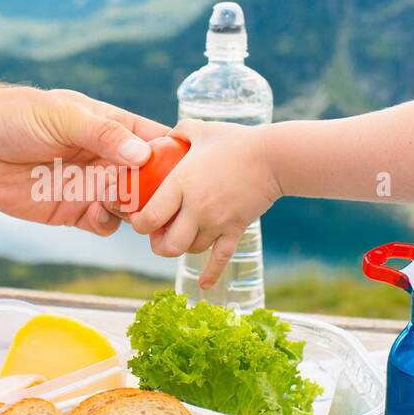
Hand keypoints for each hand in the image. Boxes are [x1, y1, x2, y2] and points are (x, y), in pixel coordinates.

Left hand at [0, 85, 168, 234]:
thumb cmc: (14, 115)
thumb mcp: (61, 115)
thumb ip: (101, 134)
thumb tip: (141, 154)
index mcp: (112, 127)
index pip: (157, 140)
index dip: (177, 155)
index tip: (190, 170)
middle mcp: (107, 158)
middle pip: (151, 181)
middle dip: (162, 194)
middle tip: (162, 202)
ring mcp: (90, 186)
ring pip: (131, 206)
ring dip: (137, 212)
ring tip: (129, 209)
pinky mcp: (70, 211)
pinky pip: (103, 225)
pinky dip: (108, 224)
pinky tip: (98, 215)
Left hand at [129, 119, 281, 286]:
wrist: (273, 156)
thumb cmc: (236, 140)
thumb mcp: (200, 129)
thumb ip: (179, 131)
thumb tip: (167, 135)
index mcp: (180, 184)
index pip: (150, 217)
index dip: (140, 224)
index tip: (140, 220)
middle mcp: (195, 208)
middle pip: (168, 244)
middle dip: (158, 245)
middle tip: (157, 237)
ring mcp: (217, 222)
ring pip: (191, 251)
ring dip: (182, 250)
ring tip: (180, 241)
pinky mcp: (235, 230)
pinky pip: (220, 259)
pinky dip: (211, 274)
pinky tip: (203, 285)